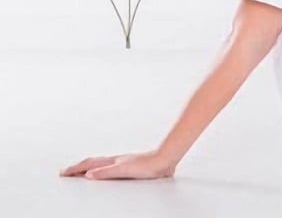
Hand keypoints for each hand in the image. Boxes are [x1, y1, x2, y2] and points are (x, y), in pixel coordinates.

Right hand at [60, 150, 175, 179]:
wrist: (166, 159)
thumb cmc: (149, 164)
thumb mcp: (124, 170)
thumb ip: (106, 172)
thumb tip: (88, 175)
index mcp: (113, 161)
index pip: (89, 165)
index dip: (75, 169)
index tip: (62, 173)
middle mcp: (117, 161)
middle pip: (93, 164)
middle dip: (78, 168)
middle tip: (66, 172)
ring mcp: (124, 163)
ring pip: (102, 165)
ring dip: (90, 168)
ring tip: (82, 173)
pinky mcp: (132, 168)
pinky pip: (111, 169)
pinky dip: (103, 172)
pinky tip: (108, 175)